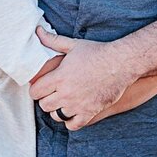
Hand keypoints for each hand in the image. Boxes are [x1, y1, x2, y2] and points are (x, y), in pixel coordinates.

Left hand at [33, 0, 156, 129]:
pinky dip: (71, 121)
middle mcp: (66, 94)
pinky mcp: (90, 112)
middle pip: (44, 105)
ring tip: (63, 102)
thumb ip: (52, 41)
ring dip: (57, 110)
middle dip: (46, 99)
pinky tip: (73, 112)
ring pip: (56, 116)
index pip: (35, 92)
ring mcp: (78, 105)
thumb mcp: (73, 45)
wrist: (121, 63)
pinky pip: (73, 125)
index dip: (36, 89)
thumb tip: (37, 30)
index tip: (41, 86)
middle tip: (52, 93)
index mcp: (59, 77)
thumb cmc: (97, 52)